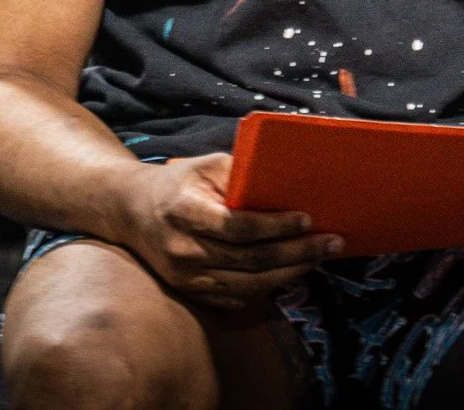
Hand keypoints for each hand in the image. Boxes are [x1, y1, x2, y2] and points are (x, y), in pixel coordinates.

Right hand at [122, 153, 341, 310]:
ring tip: (320, 257)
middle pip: (250, 261)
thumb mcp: (206, 165)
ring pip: (249, 285)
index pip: (238, 227)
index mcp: (185, 212)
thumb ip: (241, 174)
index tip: (307, 219)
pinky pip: (237, 297)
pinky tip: (293, 272)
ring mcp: (186, 277)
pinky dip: (269, 287)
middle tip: (332, 242)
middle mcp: (184, 250)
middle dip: (297, 253)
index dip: (276, 226)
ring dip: (291, 273)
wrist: (131, 211)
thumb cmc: (178, 182)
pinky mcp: (191, 292)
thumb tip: (286, 182)